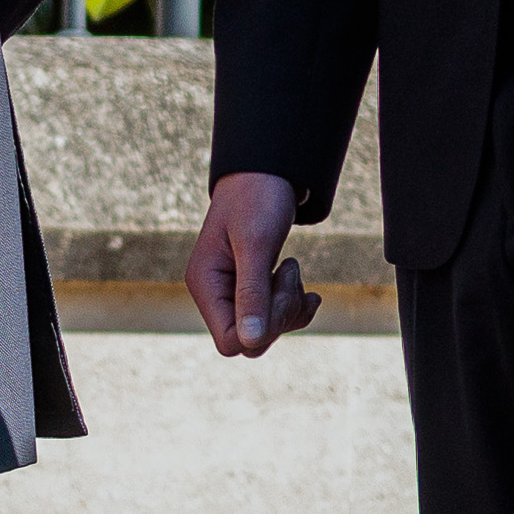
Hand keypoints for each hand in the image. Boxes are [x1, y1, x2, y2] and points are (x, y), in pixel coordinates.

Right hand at [184, 171, 317, 356]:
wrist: (266, 171)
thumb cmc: (258, 198)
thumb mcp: (257, 243)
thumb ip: (252, 292)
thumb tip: (250, 342)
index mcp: (205, 284)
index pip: (230, 341)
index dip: (264, 328)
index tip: (280, 289)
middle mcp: (214, 293)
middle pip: (251, 340)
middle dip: (280, 315)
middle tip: (291, 273)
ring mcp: (232, 292)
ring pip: (266, 331)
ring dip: (290, 308)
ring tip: (294, 269)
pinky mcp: (251, 288)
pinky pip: (275, 318)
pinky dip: (295, 306)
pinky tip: (308, 291)